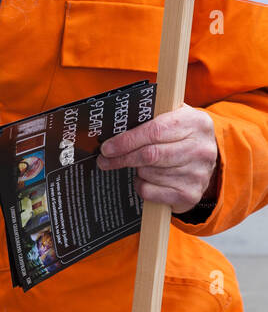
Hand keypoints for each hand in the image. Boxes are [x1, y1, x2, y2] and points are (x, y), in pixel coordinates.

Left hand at [97, 104, 219, 212]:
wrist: (206, 161)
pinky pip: (150, 191)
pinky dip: (141, 185)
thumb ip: (150, 116)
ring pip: (148, 173)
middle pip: (150, 155)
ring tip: (136, 166)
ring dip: (135, 170)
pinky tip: (147, 178)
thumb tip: (115, 123)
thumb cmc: (180, 136)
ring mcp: (198, 174)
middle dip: (122, 158)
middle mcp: (202, 149)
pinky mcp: (190, 194)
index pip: (155, 131)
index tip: (107, 147)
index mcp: (196, 123)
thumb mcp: (173, 117)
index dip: (126, 140)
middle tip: (104, 160)